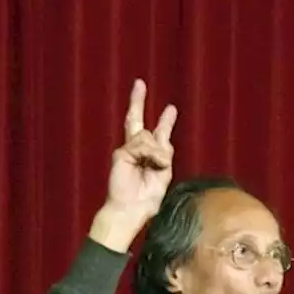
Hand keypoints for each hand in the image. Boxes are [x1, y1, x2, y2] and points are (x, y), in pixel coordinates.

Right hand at [88, 78, 177, 251]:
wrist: (130, 210)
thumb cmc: (147, 199)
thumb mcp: (164, 175)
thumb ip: (164, 156)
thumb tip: (159, 142)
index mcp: (151, 156)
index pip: (158, 134)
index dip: (165, 121)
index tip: (171, 109)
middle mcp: (137, 150)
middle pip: (137, 120)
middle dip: (138, 101)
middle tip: (140, 83)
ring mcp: (127, 150)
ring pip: (148, 137)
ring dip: (157, 153)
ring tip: (155, 168)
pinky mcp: (121, 153)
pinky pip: (141, 144)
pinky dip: (150, 154)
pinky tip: (149, 164)